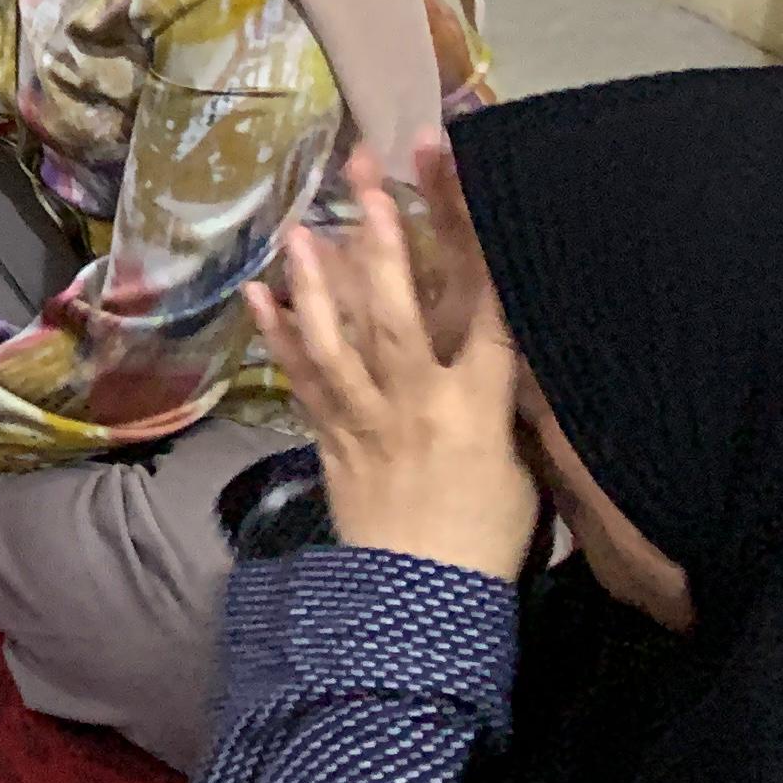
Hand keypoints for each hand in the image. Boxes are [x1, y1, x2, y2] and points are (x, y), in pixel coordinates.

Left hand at [247, 142, 539, 582]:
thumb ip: (508, 406)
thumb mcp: (524, 468)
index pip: (489, 314)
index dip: (475, 245)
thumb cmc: (489, 537)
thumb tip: (500, 354)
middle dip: (382, 239)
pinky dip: (277, 336)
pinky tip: (258, 295)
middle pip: (398, 309)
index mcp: (480, 409)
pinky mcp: (330, 438)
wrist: (426, 604)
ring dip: (315, 280)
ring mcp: (367, 419)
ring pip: (338, 338)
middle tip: (365, 178)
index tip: (460, 187)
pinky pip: (300, 378)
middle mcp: (419, 402)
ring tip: (300, 228)